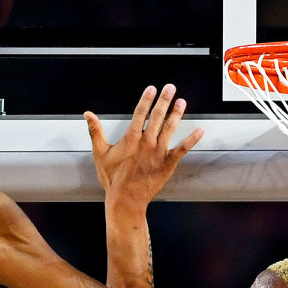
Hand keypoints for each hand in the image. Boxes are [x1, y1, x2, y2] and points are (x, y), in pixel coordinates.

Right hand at [84, 84, 203, 207]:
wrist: (126, 200)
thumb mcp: (100, 153)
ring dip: (176, 114)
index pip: (141, 112)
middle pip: (157, 116)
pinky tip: (200, 130)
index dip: (147, 99)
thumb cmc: (113, 179)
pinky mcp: (168, 164)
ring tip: (181, 102)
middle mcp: (147, 142)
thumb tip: (88, 114)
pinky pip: (183, 149)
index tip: (152, 89)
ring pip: (170, 128)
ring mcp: (159, 153)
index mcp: (131, 138)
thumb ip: (95, 131)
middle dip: (164, 100)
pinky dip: (192, 139)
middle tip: (170, 88)